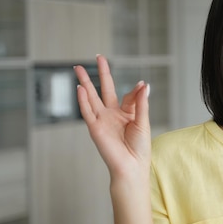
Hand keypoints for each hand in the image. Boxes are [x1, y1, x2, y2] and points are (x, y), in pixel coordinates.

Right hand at [74, 55, 150, 179]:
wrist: (131, 166)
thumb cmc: (140, 148)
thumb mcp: (143, 122)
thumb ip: (141, 103)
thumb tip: (143, 84)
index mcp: (128, 113)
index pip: (129, 95)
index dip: (135, 90)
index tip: (141, 86)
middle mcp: (113, 114)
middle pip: (105, 89)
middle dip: (102, 73)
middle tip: (99, 57)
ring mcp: (102, 120)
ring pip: (92, 97)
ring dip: (86, 83)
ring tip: (79, 68)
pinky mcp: (94, 128)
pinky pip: (87, 111)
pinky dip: (83, 100)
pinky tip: (80, 88)